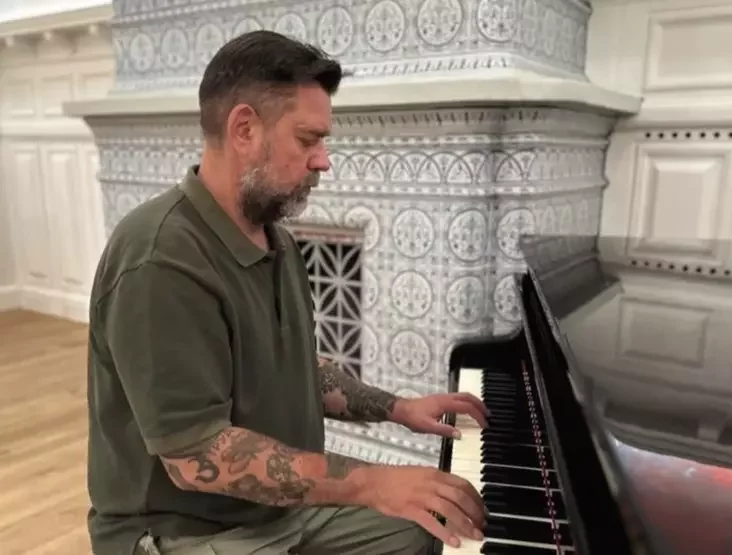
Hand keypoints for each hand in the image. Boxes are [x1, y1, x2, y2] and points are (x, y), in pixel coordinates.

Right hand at [355, 465, 485, 548]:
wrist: (374, 482)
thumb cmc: (396, 478)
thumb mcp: (421, 474)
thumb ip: (437, 482)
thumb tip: (454, 494)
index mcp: (435, 473)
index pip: (462, 484)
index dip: (476, 497)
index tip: (482, 509)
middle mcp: (432, 483)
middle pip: (460, 497)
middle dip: (475, 512)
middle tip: (482, 524)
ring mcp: (422, 496)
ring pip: (450, 509)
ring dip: (465, 523)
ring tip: (475, 535)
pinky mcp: (412, 509)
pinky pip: (432, 522)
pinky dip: (445, 533)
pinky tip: (454, 542)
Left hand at [391, 393, 489, 437]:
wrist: (401, 409)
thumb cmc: (413, 418)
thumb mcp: (428, 427)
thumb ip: (444, 430)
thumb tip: (460, 434)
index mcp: (445, 404)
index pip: (466, 407)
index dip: (477, 415)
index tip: (484, 424)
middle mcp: (446, 397)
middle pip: (468, 397)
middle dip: (480, 405)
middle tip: (489, 416)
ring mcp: (443, 397)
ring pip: (464, 395)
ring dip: (474, 402)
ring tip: (482, 412)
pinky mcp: (441, 399)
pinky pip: (458, 397)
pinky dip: (467, 402)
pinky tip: (468, 410)